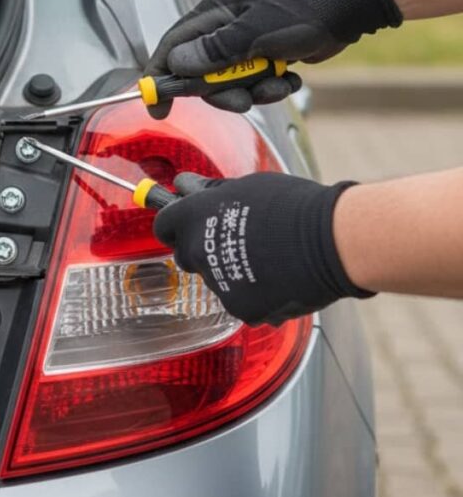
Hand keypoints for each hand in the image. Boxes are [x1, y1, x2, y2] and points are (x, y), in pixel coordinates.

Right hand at [146, 0, 401, 118]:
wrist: (353, 5)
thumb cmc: (309, 6)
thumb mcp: (255, 31)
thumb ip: (214, 50)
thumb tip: (177, 64)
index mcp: (214, 13)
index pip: (173, 47)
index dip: (161, 77)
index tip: (158, 107)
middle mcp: (225, 27)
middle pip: (201, 74)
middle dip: (222, 92)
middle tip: (242, 98)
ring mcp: (246, 42)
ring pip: (230, 83)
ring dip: (252, 92)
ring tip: (276, 84)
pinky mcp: (265, 55)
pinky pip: (254, 83)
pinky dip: (271, 87)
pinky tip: (289, 77)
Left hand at [153, 172, 372, 325]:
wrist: (331, 242)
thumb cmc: (292, 206)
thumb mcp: (244, 187)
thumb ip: (209, 194)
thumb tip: (185, 188)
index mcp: (193, 219)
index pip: (164, 226)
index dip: (177, 225)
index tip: (189, 224)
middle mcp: (197, 252)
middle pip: (186, 255)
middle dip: (203, 249)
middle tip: (234, 239)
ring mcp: (217, 283)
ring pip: (215, 279)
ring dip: (232, 270)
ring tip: (268, 257)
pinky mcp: (239, 308)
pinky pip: (239, 300)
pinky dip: (254, 292)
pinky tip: (278, 278)